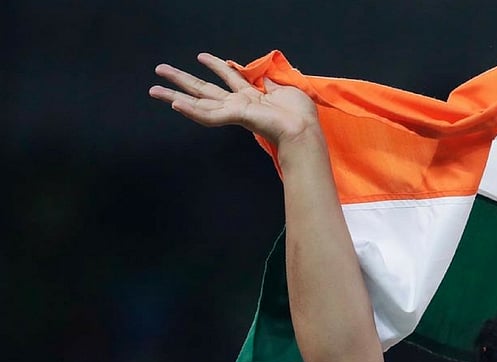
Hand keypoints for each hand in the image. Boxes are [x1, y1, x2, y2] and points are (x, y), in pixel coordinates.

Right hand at [149, 53, 318, 143]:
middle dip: (182, 79)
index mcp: (252, 97)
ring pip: (199, 104)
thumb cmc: (300, 115)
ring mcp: (235, 111)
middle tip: (160, 70)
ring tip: (154, 89)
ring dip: (175, 95)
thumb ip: (270, 81)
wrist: (304, 130)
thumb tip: (262, 73)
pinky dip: (191, 111)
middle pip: (204, 90)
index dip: (217, 65)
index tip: (202, 56)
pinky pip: (209, 115)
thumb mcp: (286, 90)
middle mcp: (239, 104)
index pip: (229, 78)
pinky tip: (175, 104)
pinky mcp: (235, 117)